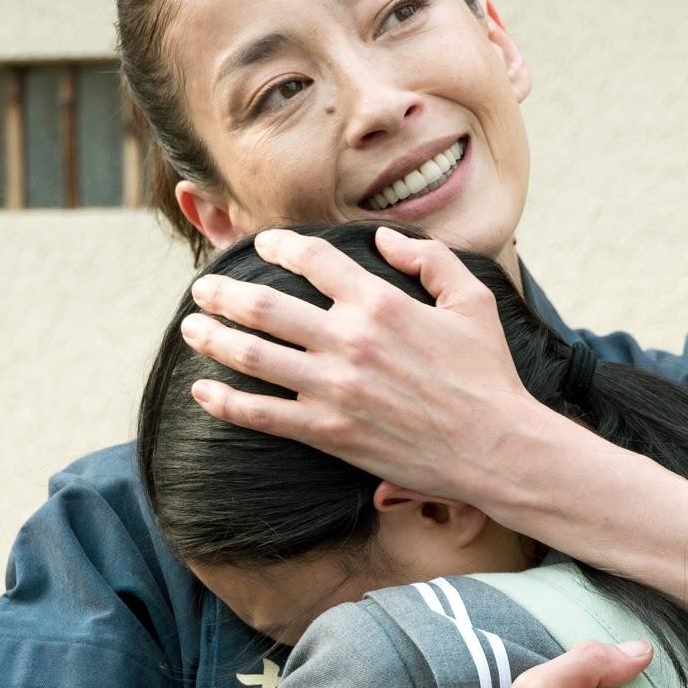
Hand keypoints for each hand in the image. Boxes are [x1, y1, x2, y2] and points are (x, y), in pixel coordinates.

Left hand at [179, 225, 543, 503]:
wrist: (495, 448)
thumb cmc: (488, 374)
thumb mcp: (472, 301)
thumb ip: (430, 259)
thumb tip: (383, 240)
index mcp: (381, 302)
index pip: (313, 259)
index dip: (279, 245)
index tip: (262, 243)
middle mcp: (350, 340)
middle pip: (265, 305)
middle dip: (224, 292)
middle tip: (203, 288)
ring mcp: (334, 388)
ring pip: (252, 356)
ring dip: (212, 338)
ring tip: (192, 327)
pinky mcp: (329, 431)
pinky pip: (262, 415)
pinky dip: (225, 401)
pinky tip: (202, 390)